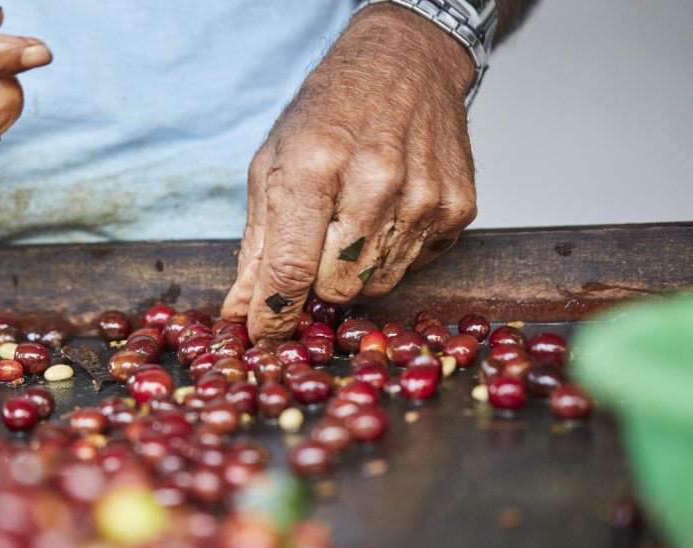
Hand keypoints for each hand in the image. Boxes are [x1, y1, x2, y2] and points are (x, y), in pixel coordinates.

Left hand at [222, 4, 477, 339]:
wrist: (405, 62)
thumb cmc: (329, 113)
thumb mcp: (273, 165)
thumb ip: (257, 246)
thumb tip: (240, 312)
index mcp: (314, 167)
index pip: (289, 268)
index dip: (272, 313)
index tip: (262, 335)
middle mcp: (373, 182)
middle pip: (336, 287)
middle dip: (316, 282)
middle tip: (315, 248)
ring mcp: (423, 196)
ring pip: (376, 285)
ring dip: (355, 270)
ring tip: (352, 221)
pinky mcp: (458, 207)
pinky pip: (414, 266)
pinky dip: (393, 253)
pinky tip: (387, 212)